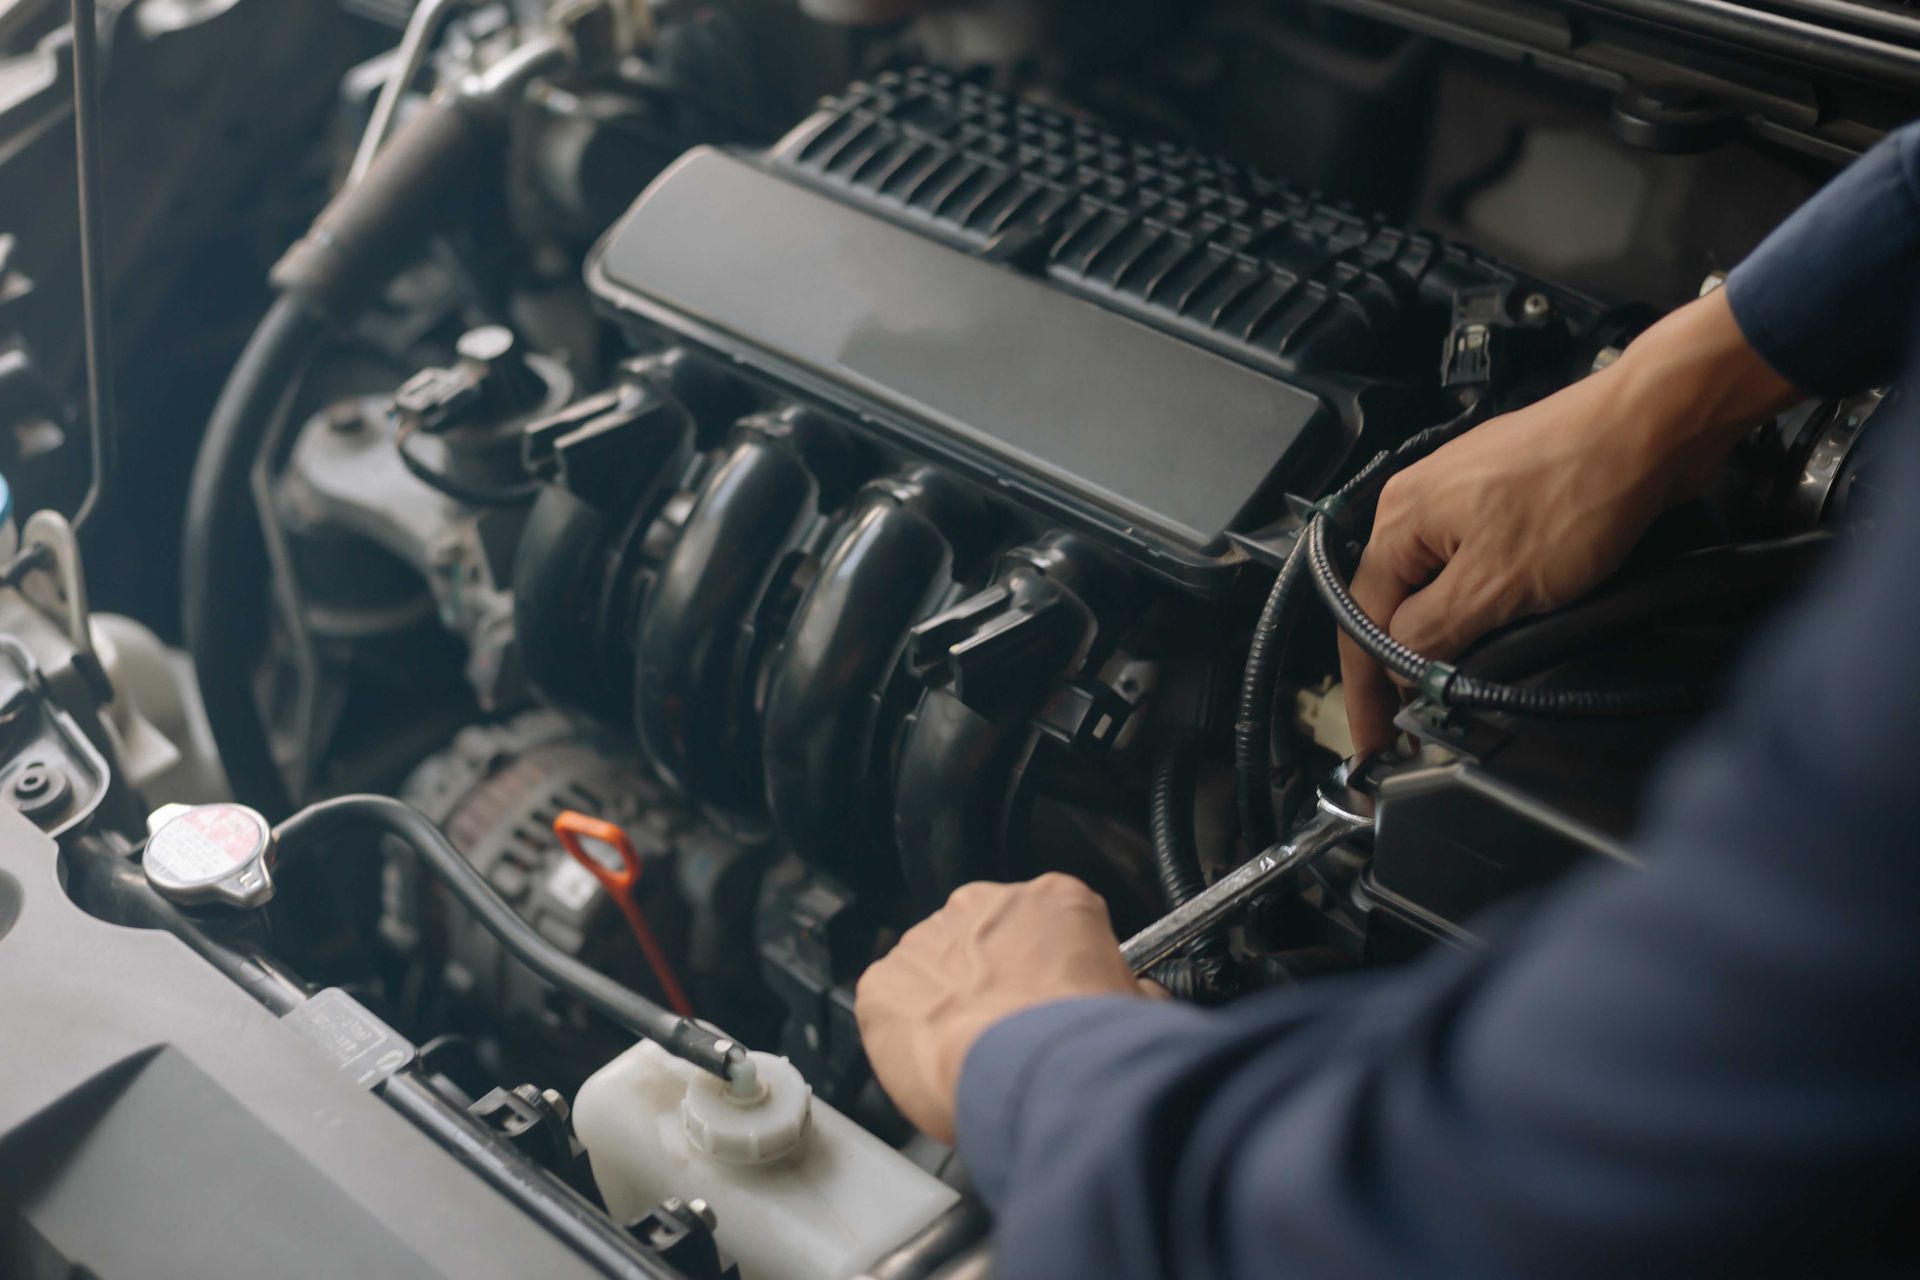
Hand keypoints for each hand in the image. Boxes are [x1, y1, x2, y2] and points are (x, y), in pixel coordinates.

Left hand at [854, 874, 1144, 1141]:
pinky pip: (889, 1004)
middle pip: (986, 940)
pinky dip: (904, 1033)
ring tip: (973, 1058)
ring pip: (934, 969)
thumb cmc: (1083, 1043)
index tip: (1053, 1004)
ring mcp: (927, 939)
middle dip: (995, 982)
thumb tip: (1137, 1000)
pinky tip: (934, 1064)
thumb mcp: (1137, 1009)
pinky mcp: (883, 982)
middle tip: (1012, 1035)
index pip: (1052, 924)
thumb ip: (1127, 989)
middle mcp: (985, 904)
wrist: (1030, 1077)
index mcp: (1055, 899)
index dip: (1054, 971)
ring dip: (949, 1005)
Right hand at [1341, 289, 1800, 753]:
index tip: (1376, 735)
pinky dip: (1481, 600)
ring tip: (1461, 677)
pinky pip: (1477, 561)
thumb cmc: (1579, 488)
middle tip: (1416, 717)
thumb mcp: (1493, 587)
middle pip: (1394, 599)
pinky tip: (1502, 622)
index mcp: (1400, 518)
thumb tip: (1402, 662)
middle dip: (1403, 661)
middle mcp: (1421, 499)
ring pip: (1438, 582)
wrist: (1654, 426)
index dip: (1368, 689)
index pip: (1361, 620)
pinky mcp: (1510, 494)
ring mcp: (1466, 493)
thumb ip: (1431, 633)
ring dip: (1448, 631)